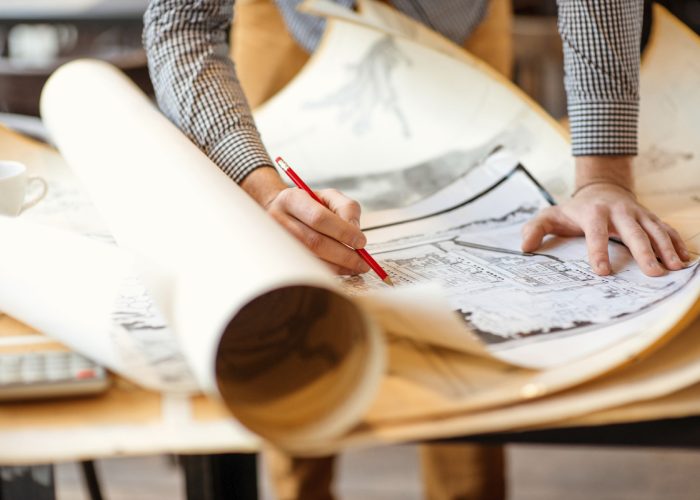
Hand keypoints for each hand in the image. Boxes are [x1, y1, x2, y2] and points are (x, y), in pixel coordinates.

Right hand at [241, 167, 369, 274]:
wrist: (282, 213)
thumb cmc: (310, 205)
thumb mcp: (330, 197)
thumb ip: (347, 208)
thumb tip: (355, 231)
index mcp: (292, 199)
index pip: (319, 218)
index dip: (343, 232)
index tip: (361, 242)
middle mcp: (279, 220)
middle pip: (314, 242)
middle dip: (343, 254)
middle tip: (362, 262)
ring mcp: (277, 242)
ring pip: (310, 258)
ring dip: (338, 266)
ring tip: (356, 267)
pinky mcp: (280, 257)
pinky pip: (307, 268)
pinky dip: (329, 271)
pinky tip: (342, 269)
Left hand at [521, 157, 689, 276]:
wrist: (601, 188)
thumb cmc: (574, 209)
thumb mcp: (550, 215)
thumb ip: (535, 228)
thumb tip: (524, 246)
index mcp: (593, 213)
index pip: (596, 233)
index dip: (598, 252)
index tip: (602, 272)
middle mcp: (619, 211)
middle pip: (634, 232)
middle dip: (644, 252)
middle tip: (652, 273)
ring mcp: (638, 214)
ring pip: (655, 230)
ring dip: (666, 249)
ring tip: (675, 268)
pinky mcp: (650, 217)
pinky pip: (666, 229)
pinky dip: (676, 243)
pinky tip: (684, 260)